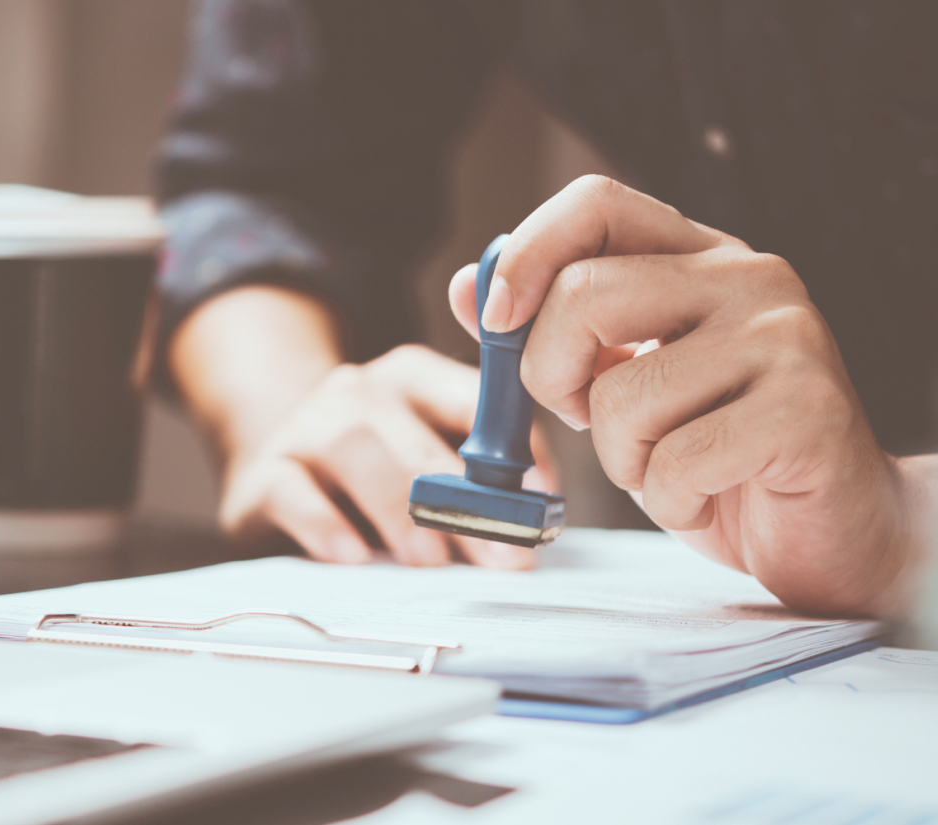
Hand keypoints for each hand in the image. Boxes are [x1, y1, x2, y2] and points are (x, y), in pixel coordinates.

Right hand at [220, 344, 556, 568]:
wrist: (272, 459)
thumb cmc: (373, 469)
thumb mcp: (426, 456)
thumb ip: (479, 477)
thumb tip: (537, 518)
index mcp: (413, 377)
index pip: (474, 400)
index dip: (515, 452)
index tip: (542, 502)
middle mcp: (359, 391)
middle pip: (417, 439)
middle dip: (465, 502)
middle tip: (500, 555)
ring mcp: (308, 427)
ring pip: (355, 451)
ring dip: (399, 509)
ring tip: (430, 561)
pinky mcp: (264, 472)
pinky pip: (292, 491)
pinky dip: (324, 522)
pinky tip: (353, 556)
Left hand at [450, 175, 918, 615]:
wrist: (835, 529)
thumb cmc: (718, 455)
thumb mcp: (620, 385)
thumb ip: (551, 334)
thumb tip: (467, 287)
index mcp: (700, 258)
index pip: (595, 203)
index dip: (526, 253)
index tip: (496, 320)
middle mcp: (749, 280)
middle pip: (586, 295)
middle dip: (552, 378)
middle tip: (585, 419)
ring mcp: (785, 340)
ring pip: (622, 395)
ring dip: (622, 459)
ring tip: (672, 465)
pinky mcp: (806, 412)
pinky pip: (674, 461)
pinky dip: (669, 500)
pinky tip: (709, 495)